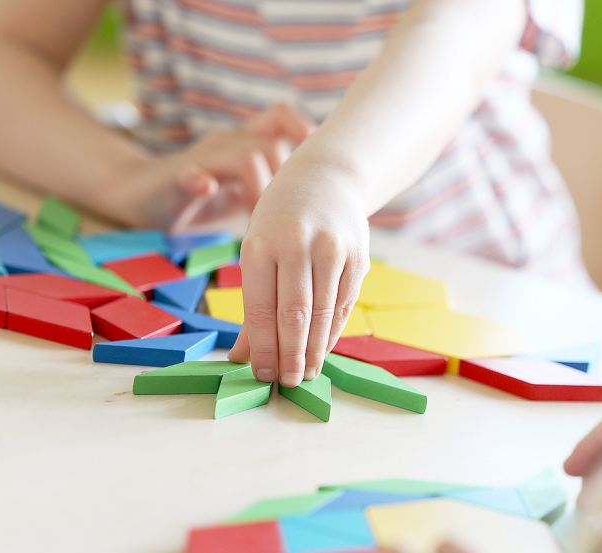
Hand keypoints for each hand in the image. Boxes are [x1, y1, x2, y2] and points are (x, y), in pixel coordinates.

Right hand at [107, 104, 314, 230]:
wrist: (135, 195)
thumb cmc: (197, 197)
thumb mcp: (240, 191)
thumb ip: (270, 187)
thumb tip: (314, 203)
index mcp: (243, 143)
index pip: (281, 118)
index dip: (303, 133)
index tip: (316, 168)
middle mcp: (226, 143)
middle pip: (274, 144)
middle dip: (285, 179)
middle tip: (283, 215)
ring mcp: (200, 158)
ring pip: (245, 157)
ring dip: (260, 189)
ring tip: (257, 219)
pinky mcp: (175, 178)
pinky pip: (191, 173)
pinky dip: (201, 180)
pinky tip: (207, 190)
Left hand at [227, 158, 370, 387]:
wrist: (327, 179)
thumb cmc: (281, 221)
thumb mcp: (257, 250)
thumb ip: (253, 305)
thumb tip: (243, 358)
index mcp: (261, 244)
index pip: (261, 308)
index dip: (263, 348)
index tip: (263, 374)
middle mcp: (297, 245)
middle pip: (295, 315)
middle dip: (290, 356)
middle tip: (287, 382)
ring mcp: (332, 250)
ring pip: (323, 314)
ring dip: (314, 350)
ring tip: (305, 374)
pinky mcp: (358, 257)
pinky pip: (344, 305)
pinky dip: (332, 332)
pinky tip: (322, 349)